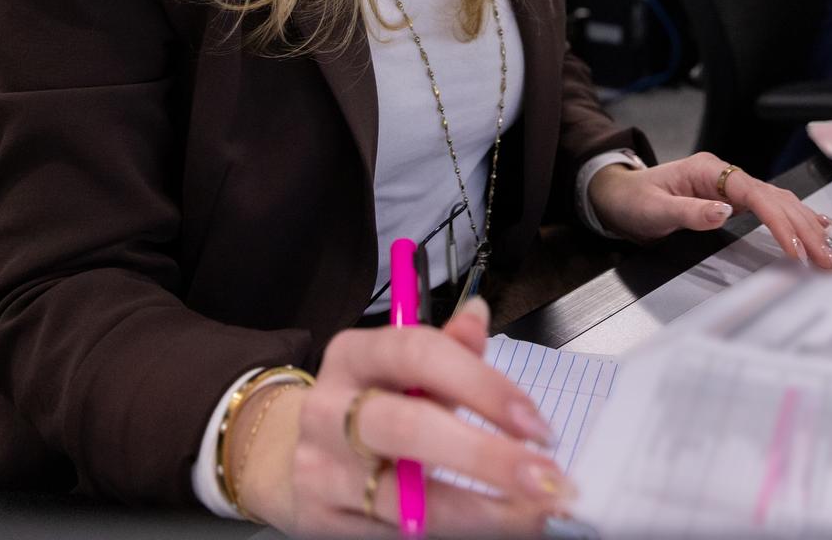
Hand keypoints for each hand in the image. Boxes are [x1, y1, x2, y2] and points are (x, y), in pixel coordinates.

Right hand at [235, 296, 572, 534]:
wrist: (285, 457)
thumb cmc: (364, 407)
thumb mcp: (399, 368)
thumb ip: (447, 349)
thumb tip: (479, 313)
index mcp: (354, 356)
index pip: (419, 355)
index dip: (483, 386)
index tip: (536, 423)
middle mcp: (330, 410)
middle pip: (409, 429)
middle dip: (486, 457)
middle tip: (546, 478)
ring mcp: (323, 470)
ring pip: (405, 497)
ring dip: (481, 512)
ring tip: (533, 516)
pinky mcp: (322, 523)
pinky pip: (394, 534)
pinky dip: (450, 534)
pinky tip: (489, 528)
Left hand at [587, 151, 831, 269]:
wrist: (618, 196)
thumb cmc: (633, 200)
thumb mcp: (655, 209)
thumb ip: (689, 211)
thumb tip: (723, 211)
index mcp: (708, 170)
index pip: (754, 194)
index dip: (778, 221)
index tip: (795, 248)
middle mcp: (724, 174)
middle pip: (775, 198)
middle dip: (804, 228)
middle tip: (828, 257)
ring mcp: (729, 185)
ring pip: (779, 201)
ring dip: (806, 225)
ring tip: (831, 248)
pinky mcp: (731, 198)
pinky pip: (771, 205)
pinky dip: (795, 217)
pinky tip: (815, 227)